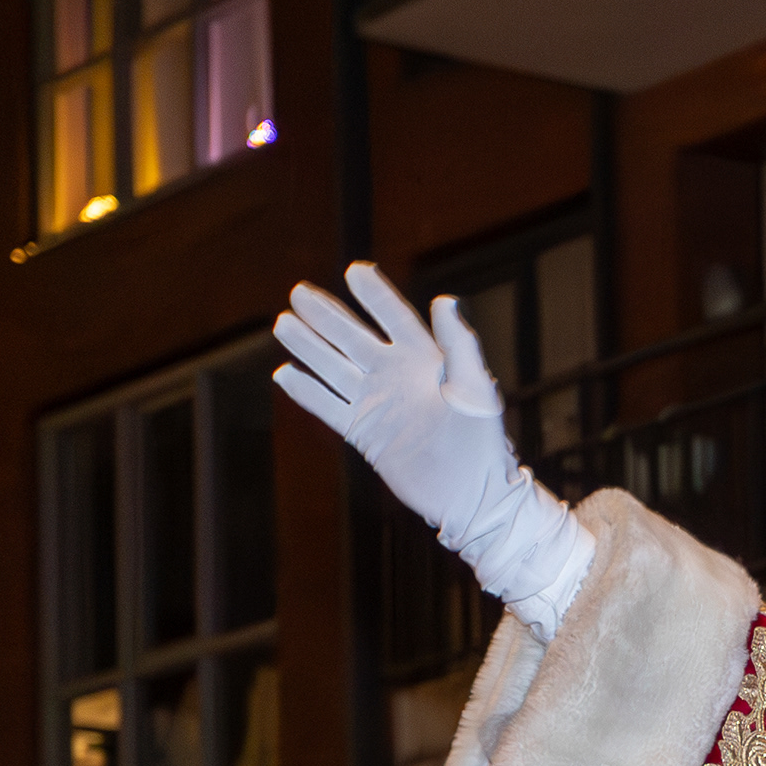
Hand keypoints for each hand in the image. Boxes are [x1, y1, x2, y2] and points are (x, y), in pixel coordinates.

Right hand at [275, 263, 593, 631]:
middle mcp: (395, 376)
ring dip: (308, 347)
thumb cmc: (482, 441)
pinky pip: (327, 407)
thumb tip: (446, 300)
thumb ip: (459, 345)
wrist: (472, 495)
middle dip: (326, 316)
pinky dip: (306, 393)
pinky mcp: (363, 432)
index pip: (394, 317)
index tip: (355, 271)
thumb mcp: (476, 390)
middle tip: (298, 292)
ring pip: (333, 367)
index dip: (374, 295)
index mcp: (425, 360)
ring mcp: (376, 403)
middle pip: (352, 337)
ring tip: (283, 323)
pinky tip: (285, 374)